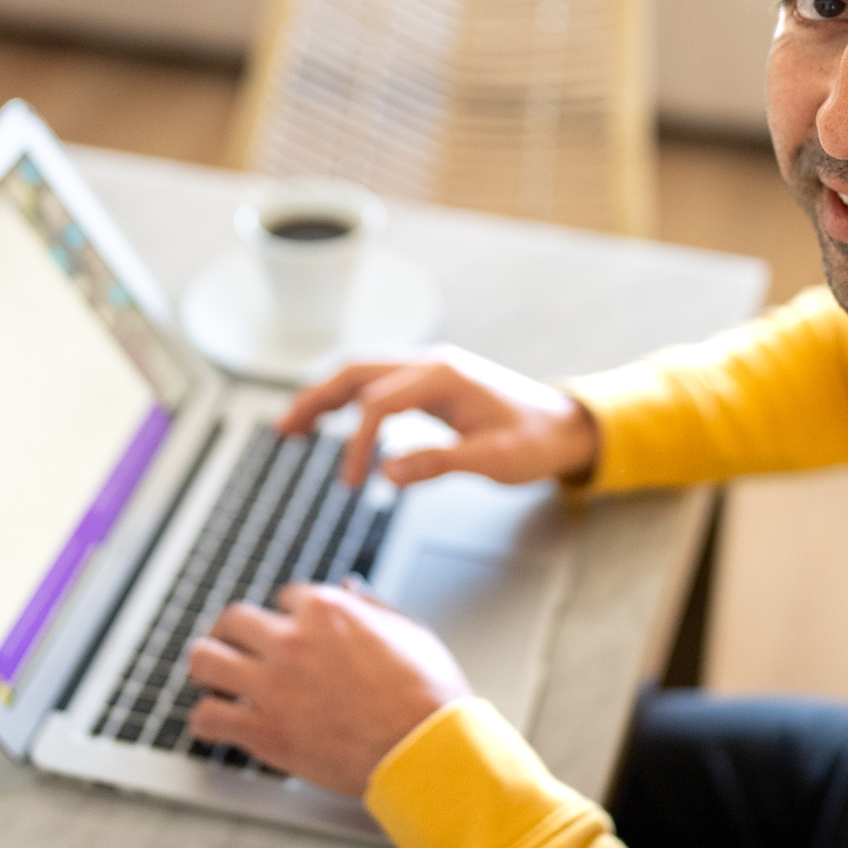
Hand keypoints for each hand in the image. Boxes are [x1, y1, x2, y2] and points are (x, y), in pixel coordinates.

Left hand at [186, 581, 469, 797]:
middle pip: (232, 619)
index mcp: (326, 610)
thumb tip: (349, 586)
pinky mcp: (263, 732)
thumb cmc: (427, 695)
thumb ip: (372, 605)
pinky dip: (206, 721)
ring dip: (207, 666)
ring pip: (203, 660)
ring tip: (214, 677)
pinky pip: (206, 718)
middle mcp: (291, 641)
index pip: (283, 596)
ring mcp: (272, 686)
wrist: (426, 750)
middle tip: (235, 646)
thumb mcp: (408, 631)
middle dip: (234, 632)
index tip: (288, 630)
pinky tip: (216, 722)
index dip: (286, 615)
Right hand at [276, 346, 600, 487]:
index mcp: (444, 376)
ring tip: (292, 425)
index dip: (357, 444)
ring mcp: (428, 369)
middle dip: (316, 399)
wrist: (564, 426)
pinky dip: (346, 399)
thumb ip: (440, 464)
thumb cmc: (535, 442)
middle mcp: (430, 363)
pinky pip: (377, 382)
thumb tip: (387, 474)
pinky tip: (329, 420)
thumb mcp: (494, 461)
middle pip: (355, 370)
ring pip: (361, 371)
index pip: (378, 403)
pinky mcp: (428, 383)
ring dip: (324, 395)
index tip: (353, 484)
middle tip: (283, 431)